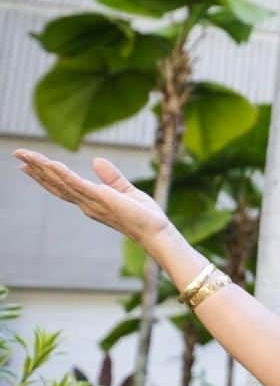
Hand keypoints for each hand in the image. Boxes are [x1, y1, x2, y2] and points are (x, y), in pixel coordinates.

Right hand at [13, 149, 171, 246]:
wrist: (156, 230)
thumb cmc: (144, 215)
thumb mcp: (125, 191)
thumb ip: (110, 177)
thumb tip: (96, 160)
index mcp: (90, 200)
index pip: (63, 186)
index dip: (45, 175)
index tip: (27, 165)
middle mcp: (86, 203)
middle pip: (55, 184)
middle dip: (35, 169)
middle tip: (17, 154)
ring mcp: (92, 202)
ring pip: (61, 183)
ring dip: (41, 169)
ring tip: (24, 156)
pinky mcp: (102, 199)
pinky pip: (78, 185)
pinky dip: (63, 174)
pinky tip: (50, 164)